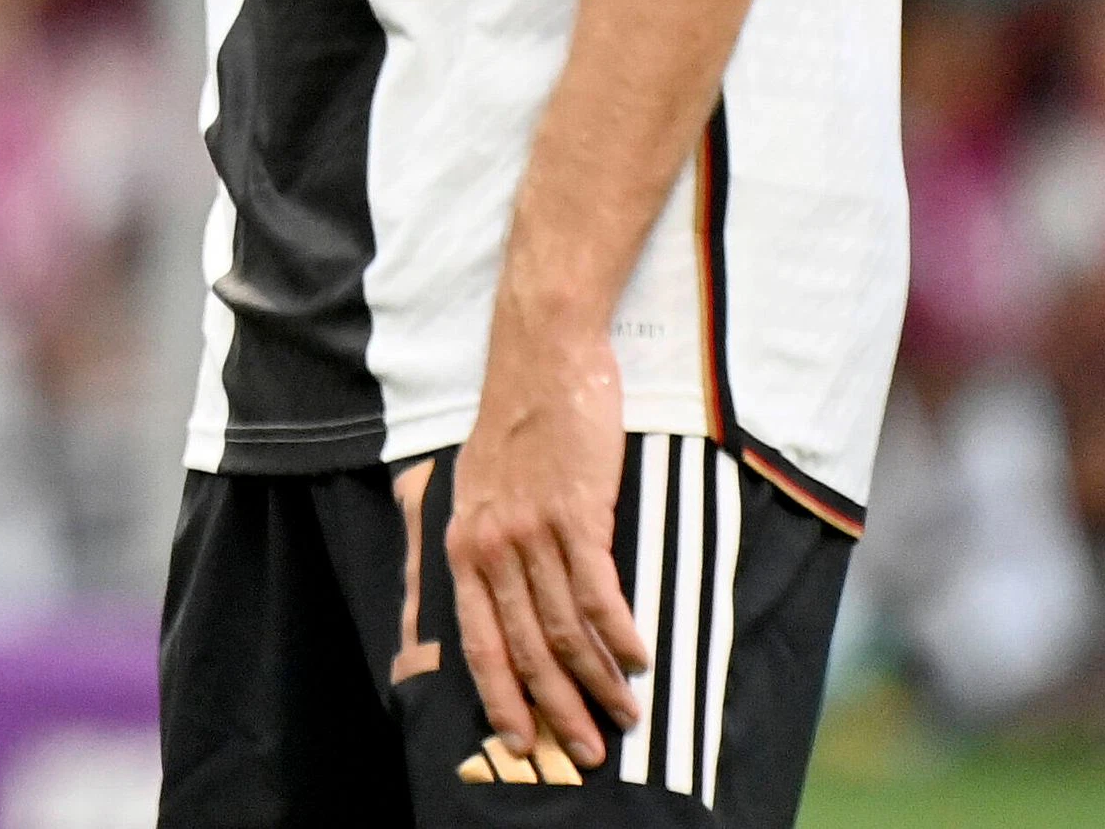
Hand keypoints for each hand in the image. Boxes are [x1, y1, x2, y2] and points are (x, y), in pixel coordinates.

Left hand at [446, 299, 645, 773]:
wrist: (541, 354)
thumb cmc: (517, 421)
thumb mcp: (478, 485)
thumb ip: (485, 541)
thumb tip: (497, 598)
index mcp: (463, 544)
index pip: (479, 643)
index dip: (504, 701)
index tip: (527, 746)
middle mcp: (490, 545)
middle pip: (527, 650)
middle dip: (559, 709)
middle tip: (589, 750)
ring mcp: (532, 530)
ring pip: (567, 630)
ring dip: (601, 681)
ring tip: (626, 714)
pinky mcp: (576, 512)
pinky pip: (599, 592)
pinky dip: (622, 634)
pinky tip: (641, 659)